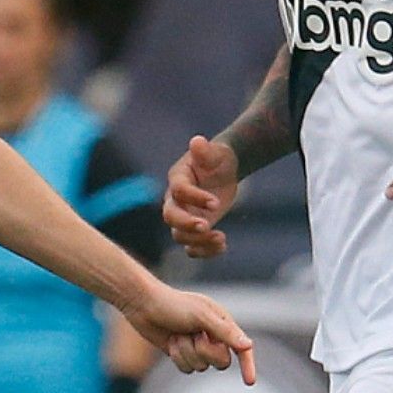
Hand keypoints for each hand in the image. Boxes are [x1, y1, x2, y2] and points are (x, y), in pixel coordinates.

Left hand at [121, 281, 255, 384]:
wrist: (144, 306)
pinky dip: (178, 357)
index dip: (248, 364)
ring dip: (187, 353)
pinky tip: (171, 342)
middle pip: (221, 362)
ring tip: (178, 335)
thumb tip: (248, 345)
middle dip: (206, 353)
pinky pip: (187, 369)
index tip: (250, 382)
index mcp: (222, 323)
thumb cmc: (173, 305)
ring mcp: (197, 347)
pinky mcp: (182, 354)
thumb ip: (225, 332)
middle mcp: (212, 336)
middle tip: (194, 337)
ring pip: (202, 367)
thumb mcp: (201, 316)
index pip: (241, 347)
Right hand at [164, 136, 238, 257]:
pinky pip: (191, 246)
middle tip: (207, 226)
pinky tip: (222, 246)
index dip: (195, 198)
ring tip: (221, 238)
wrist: (223, 171)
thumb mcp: (215, 153)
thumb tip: (197, 141)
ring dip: (198, 241)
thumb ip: (205, 151)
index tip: (216, 203)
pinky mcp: (193, 228)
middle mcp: (176, 200)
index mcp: (178, 179)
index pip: (179, 191)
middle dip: (187, 224)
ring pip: (179, 235)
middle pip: (170, 216)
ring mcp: (183, 216)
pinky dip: (204, 251)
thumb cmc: (217, 159)